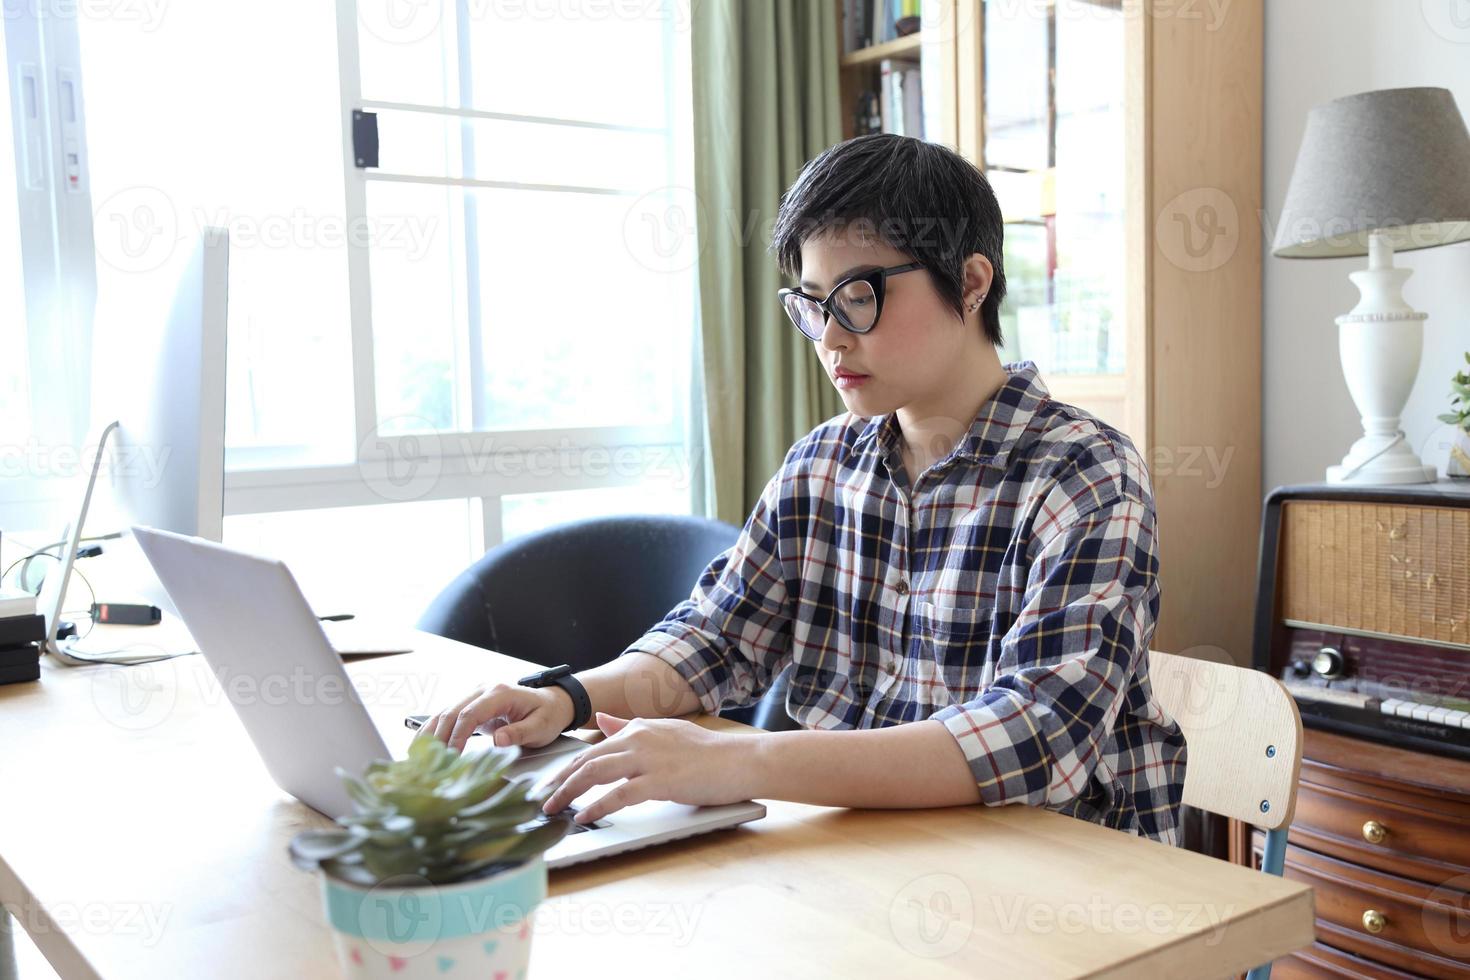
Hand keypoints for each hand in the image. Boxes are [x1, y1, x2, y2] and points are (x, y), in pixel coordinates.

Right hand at [423, 682, 574, 752]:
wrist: (554, 702)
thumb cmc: (548, 714)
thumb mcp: (540, 727)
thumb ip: (519, 733)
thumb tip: (497, 741)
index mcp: (500, 693)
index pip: (470, 713)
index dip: (458, 735)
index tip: (451, 756)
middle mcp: (483, 690)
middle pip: (452, 712)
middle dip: (439, 737)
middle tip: (429, 762)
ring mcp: (476, 696)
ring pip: (445, 713)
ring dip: (430, 734)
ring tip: (416, 756)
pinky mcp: (472, 706)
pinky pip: (449, 717)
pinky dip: (434, 731)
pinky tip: (422, 746)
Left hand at [538, 712, 761, 823]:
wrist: (738, 760)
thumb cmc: (705, 752)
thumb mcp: (664, 732)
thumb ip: (630, 728)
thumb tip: (603, 722)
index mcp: (637, 728)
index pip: (593, 748)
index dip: (568, 767)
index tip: (551, 783)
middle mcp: (637, 738)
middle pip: (586, 759)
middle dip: (559, 780)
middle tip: (541, 798)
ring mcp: (647, 759)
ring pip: (595, 773)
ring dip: (569, 792)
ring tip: (552, 808)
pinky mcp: (659, 781)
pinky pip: (618, 795)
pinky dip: (597, 806)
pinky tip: (583, 817)